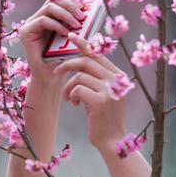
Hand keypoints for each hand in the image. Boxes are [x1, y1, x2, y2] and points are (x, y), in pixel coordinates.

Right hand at [19, 0, 86, 83]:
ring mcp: (31, 23)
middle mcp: (38, 17)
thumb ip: (78, 25)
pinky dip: (56, 25)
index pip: (60, 0)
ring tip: (77, 24)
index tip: (87, 7)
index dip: (73, 1)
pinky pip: (42, 20)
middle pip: (54, 0)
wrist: (51, 77)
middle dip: (70, 5)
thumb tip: (90, 11)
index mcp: (50, 17)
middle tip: (82, 15)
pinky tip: (65, 33)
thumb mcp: (74, 38)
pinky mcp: (26, 31)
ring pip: (49, 7)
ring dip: (65, 14)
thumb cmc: (63, 59)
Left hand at [53, 33, 128, 151]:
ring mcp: (110, 90)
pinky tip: (73, 104)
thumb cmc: (104, 118)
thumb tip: (82, 58)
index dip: (83, 44)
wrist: (112, 140)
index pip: (98, 54)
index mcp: (118, 76)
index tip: (71, 36)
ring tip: (68, 98)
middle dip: (67, 65)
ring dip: (68, 87)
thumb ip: (98, 77)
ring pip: (79, 76)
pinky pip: (77, 89)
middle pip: (86, 61)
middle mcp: (116, 80)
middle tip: (56, 72)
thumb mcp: (104, 94)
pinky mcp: (100, 101)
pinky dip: (71, 95)